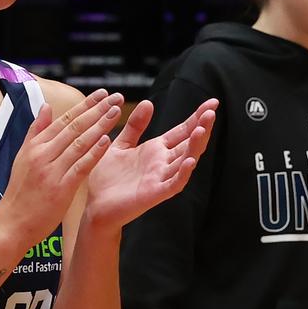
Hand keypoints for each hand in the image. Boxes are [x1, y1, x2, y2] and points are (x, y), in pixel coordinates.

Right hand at [0, 89, 123, 248]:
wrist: (11, 223)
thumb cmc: (19, 193)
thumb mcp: (22, 157)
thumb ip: (36, 131)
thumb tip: (46, 106)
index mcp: (35, 146)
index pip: (64, 120)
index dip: (85, 105)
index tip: (102, 94)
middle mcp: (43, 154)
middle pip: (74, 127)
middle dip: (97, 110)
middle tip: (115, 97)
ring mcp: (52, 171)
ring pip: (79, 143)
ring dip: (100, 126)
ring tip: (116, 112)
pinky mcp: (60, 188)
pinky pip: (80, 167)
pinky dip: (94, 153)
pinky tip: (107, 141)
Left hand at [84, 98, 217, 231]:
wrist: (95, 206)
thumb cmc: (106, 178)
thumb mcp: (120, 145)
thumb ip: (135, 126)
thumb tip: (148, 102)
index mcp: (155, 150)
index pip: (181, 131)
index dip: (196, 117)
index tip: (212, 103)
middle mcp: (162, 163)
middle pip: (188, 144)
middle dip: (201, 128)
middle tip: (212, 111)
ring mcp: (160, 178)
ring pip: (185, 161)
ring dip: (195, 147)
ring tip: (202, 130)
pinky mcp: (154, 194)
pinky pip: (173, 184)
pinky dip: (182, 173)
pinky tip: (189, 161)